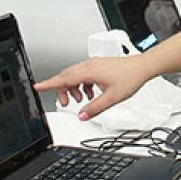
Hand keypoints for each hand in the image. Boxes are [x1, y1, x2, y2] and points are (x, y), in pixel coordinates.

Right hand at [34, 55, 148, 119]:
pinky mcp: (99, 66)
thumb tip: (82, 115)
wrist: (142, 67)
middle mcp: (89, 65)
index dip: (49, 84)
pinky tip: (91, 93)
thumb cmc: (130, 77)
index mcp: (89, 71)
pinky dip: (82, 85)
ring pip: (75, 76)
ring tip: (80, 100)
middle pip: (67, 77)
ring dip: (74, 88)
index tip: (37, 86)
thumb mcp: (112, 98)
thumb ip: (95, 108)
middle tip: (66, 103)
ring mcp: (94, 64)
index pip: (64, 78)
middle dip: (63, 90)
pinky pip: (83, 75)